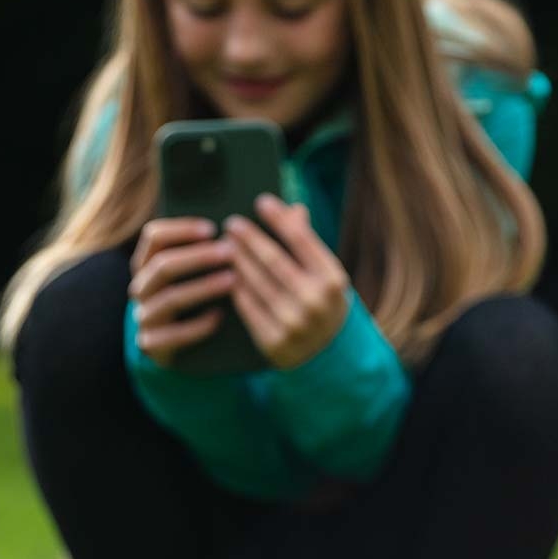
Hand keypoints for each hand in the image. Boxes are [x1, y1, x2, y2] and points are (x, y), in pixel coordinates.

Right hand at [128, 217, 236, 367]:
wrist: (170, 343)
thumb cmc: (190, 296)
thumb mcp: (191, 270)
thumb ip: (209, 247)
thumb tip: (247, 224)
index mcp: (145, 263)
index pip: (153, 236)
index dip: (181, 229)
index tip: (212, 229)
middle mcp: (140, 287)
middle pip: (162, 266)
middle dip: (198, 257)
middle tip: (230, 252)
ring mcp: (143, 316)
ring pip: (169, 298)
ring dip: (202, 287)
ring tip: (232, 280)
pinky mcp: (150, 343)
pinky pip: (173, 334)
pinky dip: (198, 325)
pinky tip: (220, 316)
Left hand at [224, 194, 349, 368]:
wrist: (327, 356)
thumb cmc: (323, 304)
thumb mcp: (325, 276)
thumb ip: (308, 244)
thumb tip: (294, 209)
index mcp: (332, 279)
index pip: (302, 239)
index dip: (279, 218)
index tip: (261, 201)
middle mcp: (315, 301)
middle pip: (273, 259)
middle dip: (250, 238)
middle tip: (232, 223)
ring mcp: (294, 323)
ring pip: (256, 282)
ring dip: (237, 259)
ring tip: (225, 244)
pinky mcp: (274, 341)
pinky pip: (247, 306)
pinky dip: (235, 287)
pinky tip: (227, 273)